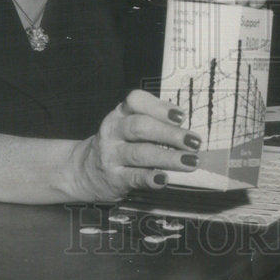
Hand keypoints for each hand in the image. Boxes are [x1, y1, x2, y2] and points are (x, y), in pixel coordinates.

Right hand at [67, 89, 201, 201]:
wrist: (85, 171)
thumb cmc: (120, 144)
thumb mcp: (128, 126)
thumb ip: (154, 122)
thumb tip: (188, 129)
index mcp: (120, 113)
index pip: (135, 100)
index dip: (159, 106)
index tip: (181, 115)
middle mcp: (113, 131)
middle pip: (141, 127)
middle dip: (170, 134)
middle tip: (194, 141)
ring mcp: (111, 155)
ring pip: (140, 153)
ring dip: (169, 157)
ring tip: (191, 162)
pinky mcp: (113, 178)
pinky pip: (134, 177)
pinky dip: (150, 178)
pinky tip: (164, 179)